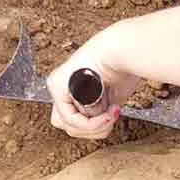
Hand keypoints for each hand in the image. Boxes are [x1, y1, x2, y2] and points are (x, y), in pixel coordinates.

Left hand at [47, 25, 140, 139]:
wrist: (123, 50)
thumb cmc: (123, 69)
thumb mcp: (109, 99)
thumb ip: (98, 113)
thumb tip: (96, 129)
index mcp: (70, 89)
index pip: (74, 123)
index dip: (96, 127)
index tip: (113, 114)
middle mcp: (60, 87)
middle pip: (70, 127)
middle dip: (94, 129)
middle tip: (111, 117)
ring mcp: (56, 85)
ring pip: (70, 126)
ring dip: (96, 125)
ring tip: (110, 112)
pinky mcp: (57, 85)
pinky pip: (71, 119)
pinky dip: (92, 122)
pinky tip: (107, 111)